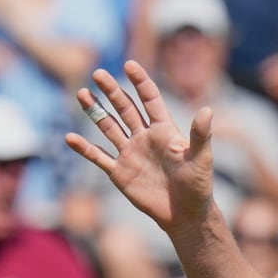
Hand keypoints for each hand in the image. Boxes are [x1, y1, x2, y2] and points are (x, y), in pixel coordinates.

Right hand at [65, 61, 216, 233]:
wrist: (185, 213)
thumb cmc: (198, 185)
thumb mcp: (200, 158)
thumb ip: (200, 135)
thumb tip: (207, 110)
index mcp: (164, 130)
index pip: (150, 99)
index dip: (140, 82)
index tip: (129, 64)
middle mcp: (144, 137)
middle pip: (125, 108)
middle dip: (112, 91)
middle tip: (98, 73)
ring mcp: (130, 153)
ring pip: (109, 127)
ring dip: (96, 111)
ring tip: (82, 93)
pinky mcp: (119, 172)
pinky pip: (98, 156)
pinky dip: (84, 148)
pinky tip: (69, 138)